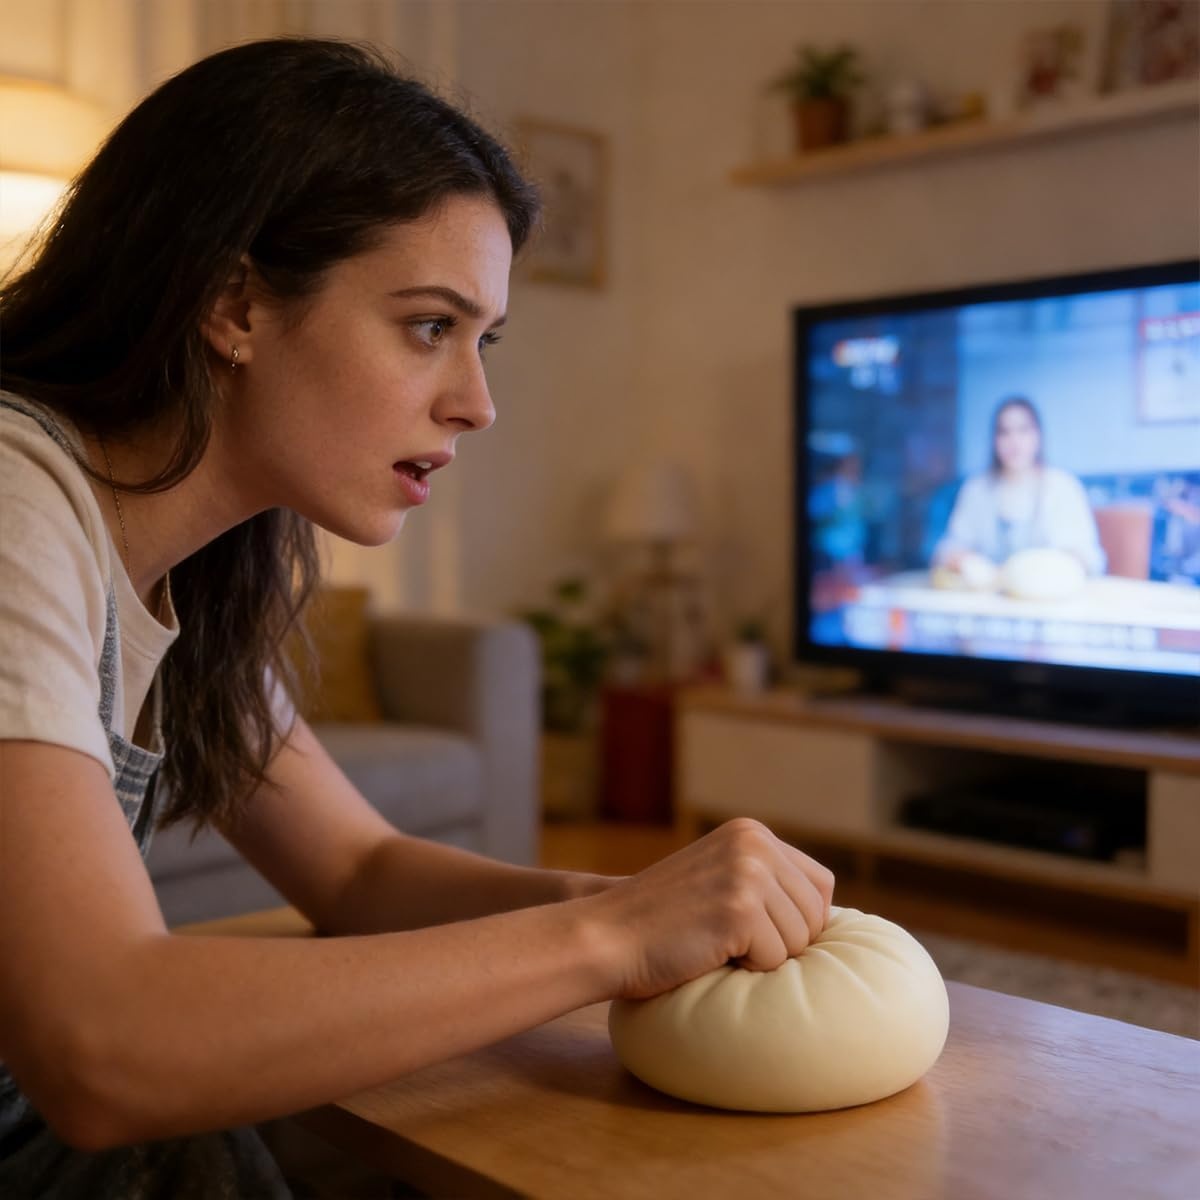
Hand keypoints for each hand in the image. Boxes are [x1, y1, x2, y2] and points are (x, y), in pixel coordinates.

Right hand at [578, 818, 834, 1000]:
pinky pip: (774, 961)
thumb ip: (764, 880)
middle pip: (816, 916)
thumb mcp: (718, 878)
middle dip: (782, 941)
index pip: (820, 885)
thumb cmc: (662, 924)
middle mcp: (754, 842)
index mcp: (751, 832)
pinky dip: (745, 969)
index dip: (799, 921)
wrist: (607, 937)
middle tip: (729, 940)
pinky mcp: (740, 907)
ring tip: (714, 942)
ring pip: (799, 942)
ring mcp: (748, 872)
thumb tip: (828, 915)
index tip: (757, 932)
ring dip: (762, 956)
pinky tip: (707, 952)